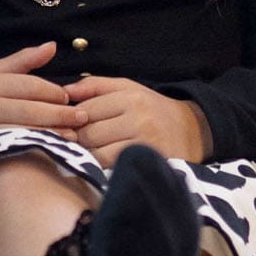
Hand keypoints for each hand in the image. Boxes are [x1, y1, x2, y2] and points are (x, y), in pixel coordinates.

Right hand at [0, 41, 78, 147]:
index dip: (53, 92)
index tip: (69, 97)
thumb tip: (53, 46)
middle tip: (82, 117)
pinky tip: (54, 149)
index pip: (30, 87)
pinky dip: (38, 148)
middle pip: (31, 111)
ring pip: (26, 132)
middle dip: (60, 114)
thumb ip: (25, 60)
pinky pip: (17, 150)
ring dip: (53, 134)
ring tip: (73, 135)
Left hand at [60, 76, 210, 167]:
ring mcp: (146, 144)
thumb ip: (95, 86)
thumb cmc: (152, 109)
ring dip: (91, 156)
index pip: (85, 111)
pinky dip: (104, 168)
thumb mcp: (128, 88)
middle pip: (89, 134)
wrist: (192, 131)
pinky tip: (106, 164)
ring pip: (98, 154)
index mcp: (131, 97)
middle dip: (80, 140)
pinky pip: (113, 169)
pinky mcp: (149, 165)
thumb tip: (63, 92)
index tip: (71, 126)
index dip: (73, 121)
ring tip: (94, 153)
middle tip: (81, 142)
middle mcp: (139, 119)